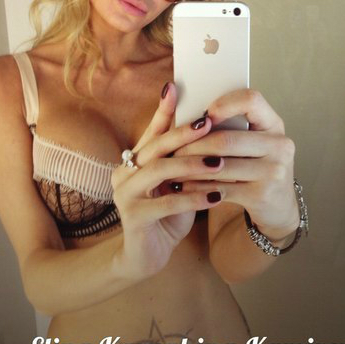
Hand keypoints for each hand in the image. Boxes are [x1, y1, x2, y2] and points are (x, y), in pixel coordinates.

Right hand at [111, 83, 223, 279]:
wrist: (146, 256)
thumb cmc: (167, 213)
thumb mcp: (177, 183)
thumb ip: (184, 159)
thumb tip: (213, 129)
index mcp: (135, 160)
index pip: (152, 130)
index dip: (164, 110)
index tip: (175, 87)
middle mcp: (125, 172)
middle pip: (155, 146)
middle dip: (183, 133)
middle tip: (209, 123)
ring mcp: (124, 194)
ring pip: (159, 171)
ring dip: (191, 165)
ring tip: (219, 162)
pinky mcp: (132, 218)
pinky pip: (165, 203)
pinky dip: (192, 198)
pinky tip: (215, 196)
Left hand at [173, 89, 299, 240]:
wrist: (278, 207)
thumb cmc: (256, 167)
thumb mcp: (253, 143)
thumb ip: (231, 126)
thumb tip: (188, 114)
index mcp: (274, 124)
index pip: (252, 100)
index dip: (224, 105)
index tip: (202, 116)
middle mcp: (280, 145)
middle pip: (227, 138)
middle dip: (193, 145)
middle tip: (172, 150)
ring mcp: (273, 171)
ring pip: (220, 165)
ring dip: (190, 168)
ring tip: (172, 169)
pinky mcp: (262, 195)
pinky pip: (220, 188)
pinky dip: (197, 188)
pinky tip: (183, 187)